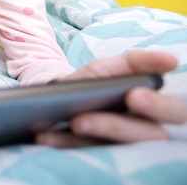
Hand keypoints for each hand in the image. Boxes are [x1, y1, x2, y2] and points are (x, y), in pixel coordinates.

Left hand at [36, 50, 186, 146]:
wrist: (61, 101)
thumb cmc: (94, 84)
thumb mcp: (110, 68)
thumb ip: (136, 62)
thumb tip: (171, 61)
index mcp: (153, 109)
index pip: (173, 111)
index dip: (160, 106)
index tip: (135, 96)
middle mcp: (143, 131)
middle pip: (149, 135)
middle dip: (122, 125)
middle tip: (95, 116)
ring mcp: (119, 148)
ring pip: (118, 147)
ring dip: (97, 132)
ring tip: (75, 121)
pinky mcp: (96, 158)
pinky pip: (84, 154)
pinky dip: (65, 144)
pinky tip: (47, 137)